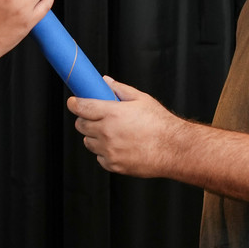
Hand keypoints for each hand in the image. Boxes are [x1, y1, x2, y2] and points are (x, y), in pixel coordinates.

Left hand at [68, 77, 186, 176]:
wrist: (174, 149)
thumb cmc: (160, 124)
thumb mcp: (141, 99)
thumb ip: (120, 89)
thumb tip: (105, 82)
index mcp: (112, 114)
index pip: (82, 107)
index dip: (74, 103)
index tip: (73, 102)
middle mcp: (107, 133)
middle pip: (81, 125)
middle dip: (85, 119)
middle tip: (95, 117)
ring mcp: (109, 151)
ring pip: (88, 142)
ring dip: (93, 136)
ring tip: (110, 133)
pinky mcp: (114, 165)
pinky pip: (99, 157)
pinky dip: (104, 152)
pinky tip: (118, 146)